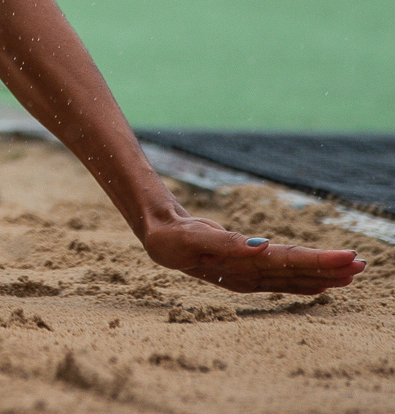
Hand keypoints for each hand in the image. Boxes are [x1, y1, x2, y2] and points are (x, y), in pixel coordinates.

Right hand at [143, 208, 364, 293]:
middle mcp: (248, 275)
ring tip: (354, 272)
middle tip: (362, 264)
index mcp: (238, 266)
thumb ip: (224, 242)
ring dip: (324, 275)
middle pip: (296, 273)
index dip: (317, 261)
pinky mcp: (248, 272)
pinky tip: (325, 282)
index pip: (286, 263)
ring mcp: (249, 276)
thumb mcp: (191, 238)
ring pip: (293, 277)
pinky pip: (283, 280)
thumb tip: (260, 246)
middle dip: (330, 269)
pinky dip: (306, 280)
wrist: (158, 238)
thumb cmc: (171, 238)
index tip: (346, 258)